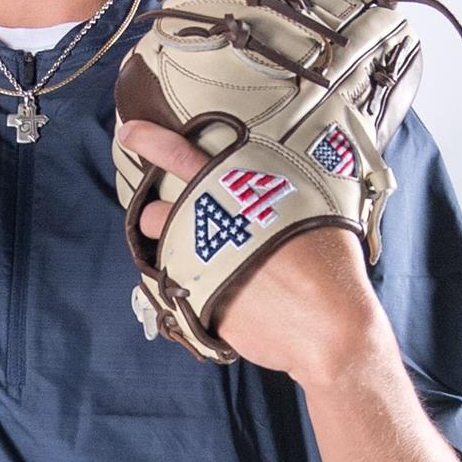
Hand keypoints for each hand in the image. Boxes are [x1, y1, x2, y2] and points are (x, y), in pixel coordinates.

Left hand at [114, 119, 390, 382]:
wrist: (327, 328)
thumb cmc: (332, 266)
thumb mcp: (314, 208)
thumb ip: (285, 190)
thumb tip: (282, 183)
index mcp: (239, 191)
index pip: (183, 156)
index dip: (151, 141)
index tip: (128, 132)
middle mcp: (210, 222)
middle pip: (156, 211)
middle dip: (155, 216)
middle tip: (168, 222)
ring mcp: (198, 262)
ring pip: (160, 246)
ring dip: (170, 249)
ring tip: (197, 259)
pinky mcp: (195, 299)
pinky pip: (175, 287)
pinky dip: (189, 287)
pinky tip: (216, 292)